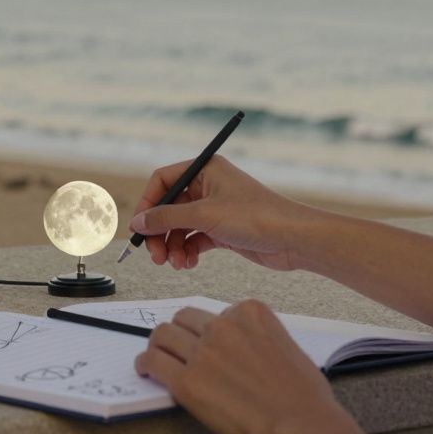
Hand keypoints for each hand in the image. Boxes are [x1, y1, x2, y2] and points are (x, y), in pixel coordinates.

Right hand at [129, 155, 311, 270]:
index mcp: (205, 169)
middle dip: (160, 232)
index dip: (148, 203)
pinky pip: (195, 239)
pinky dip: (188, 251)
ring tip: (176, 263)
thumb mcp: (204, 215)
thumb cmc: (256, 217)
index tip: (140, 226)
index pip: (163, 180)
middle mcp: (208, 186)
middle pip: (169, 207)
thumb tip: (138, 221)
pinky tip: (189, 263)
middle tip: (155, 256)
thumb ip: (167, 218)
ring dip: (174, 246)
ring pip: (181, 227)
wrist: (294, 239)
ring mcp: (215, 208)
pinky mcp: (223, 229)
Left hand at [135, 301, 375, 433]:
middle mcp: (223, 326)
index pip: (217, 313)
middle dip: (181, 332)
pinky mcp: (188, 381)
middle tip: (178, 347)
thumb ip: (259, 339)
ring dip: (159, 345)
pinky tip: (147, 371)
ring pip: (163, 335)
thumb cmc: (304, 397)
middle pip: (185, 318)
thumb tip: (243, 351)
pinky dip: (146, 364)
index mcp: (250, 313)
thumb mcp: (287, 347)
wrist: (301, 425)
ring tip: (157, 356)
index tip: (209, 344)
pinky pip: (154, 362)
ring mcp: (203, 352)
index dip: (210, 330)